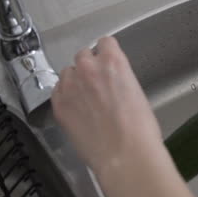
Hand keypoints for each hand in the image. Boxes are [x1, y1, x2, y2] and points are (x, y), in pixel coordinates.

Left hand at [52, 37, 161, 170]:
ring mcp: (70, 86)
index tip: (109, 61)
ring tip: (85, 98)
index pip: (105, 42)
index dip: (108, 52)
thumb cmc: (140, 128)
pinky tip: (76, 109)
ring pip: (67, 72)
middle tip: (98, 83)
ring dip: (75, 80)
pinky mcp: (58, 105)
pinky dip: (65, 95)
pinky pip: (57, 91)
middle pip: (83, 54)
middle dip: (90, 66)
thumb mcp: (137, 93)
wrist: (125, 154)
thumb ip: (120, 80)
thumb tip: (113, 85)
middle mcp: (88, 68)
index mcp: (113, 62)